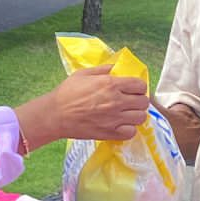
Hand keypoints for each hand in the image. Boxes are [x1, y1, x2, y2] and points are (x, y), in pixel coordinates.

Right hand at [17, 65, 148, 149]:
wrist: (56, 114)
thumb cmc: (67, 92)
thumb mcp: (84, 74)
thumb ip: (103, 70)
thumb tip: (115, 68)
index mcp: (111, 84)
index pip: (140, 85)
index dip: (138, 87)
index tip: (133, 89)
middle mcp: (116, 101)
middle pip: (143, 102)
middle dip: (139, 100)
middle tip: (131, 102)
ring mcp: (114, 119)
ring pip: (140, 118)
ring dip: (136, 115)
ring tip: (127, 114)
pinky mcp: (110, 133)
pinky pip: (131, 132)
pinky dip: (129, 129)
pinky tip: (121, 125)